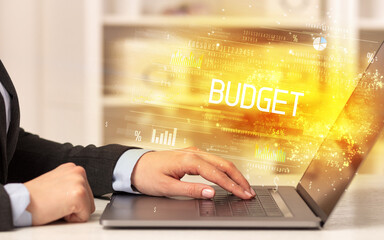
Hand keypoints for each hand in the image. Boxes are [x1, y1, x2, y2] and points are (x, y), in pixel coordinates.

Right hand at [24, 163, 94, 225]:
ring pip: (88, 208)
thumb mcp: (57, 182)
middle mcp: (78, 172)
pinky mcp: (79, 195)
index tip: (57, 197)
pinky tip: (58, 209)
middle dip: (74, 206)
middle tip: (56, 202)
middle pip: (89, 200)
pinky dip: (71, 219)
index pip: (86, 191)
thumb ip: (70, 183)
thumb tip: (81, 193)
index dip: (71, 200)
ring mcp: (80, 182)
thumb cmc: (35, 197)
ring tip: (56, 204)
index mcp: (73, 168)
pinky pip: (84, 216)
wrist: (21, 202)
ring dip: (73, 212)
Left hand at [131, 147, 254, 199]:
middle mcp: (194, 153)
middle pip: (224, 164)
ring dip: (234, 174)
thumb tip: (211, 193)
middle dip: (239, 178)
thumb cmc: (147, 175)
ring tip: (244, 187)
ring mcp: (194, 152)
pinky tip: (229, 178)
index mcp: (189, 159)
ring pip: (221, 161)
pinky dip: (225, 170)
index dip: (232, 186)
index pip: (217, 174)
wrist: (134, 165)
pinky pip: (214, 161)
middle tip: (249, 192)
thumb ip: (191, 190)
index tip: (243, 195)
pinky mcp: (192, 155)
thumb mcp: (167, 187)